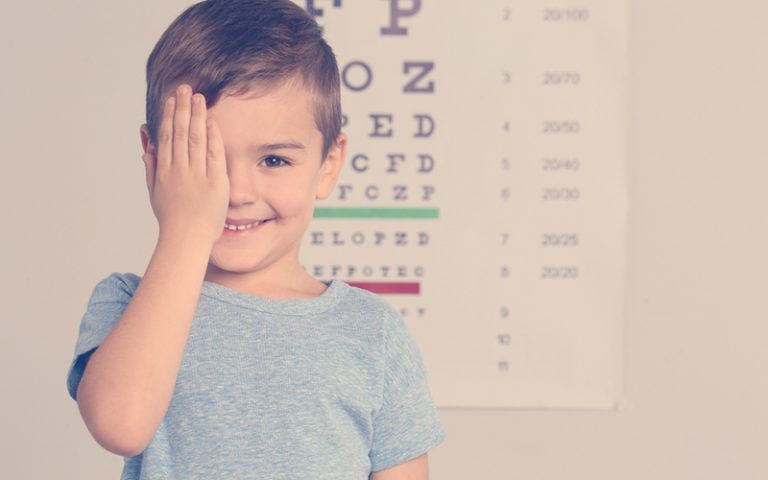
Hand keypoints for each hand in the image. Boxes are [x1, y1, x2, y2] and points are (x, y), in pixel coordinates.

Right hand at [142, 84, 228, 247]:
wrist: (186, 239)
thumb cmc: (171, 218)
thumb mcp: (154, 191)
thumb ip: (150, 166)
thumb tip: (146, 145)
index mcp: (164, 171)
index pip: (166, 137)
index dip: (169, 116)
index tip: (171, 99)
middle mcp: (179, 170)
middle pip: (180, 133)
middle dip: (182, 108)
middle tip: (185, 88)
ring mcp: (197, 176)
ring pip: (195, 139)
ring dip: (196, 116)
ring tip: (198, 97)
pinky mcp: (215, 183)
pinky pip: (214, 155)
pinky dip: (212, 137)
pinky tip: (211, 121)